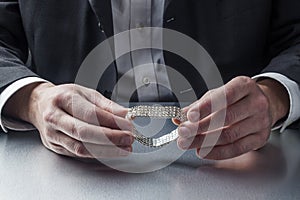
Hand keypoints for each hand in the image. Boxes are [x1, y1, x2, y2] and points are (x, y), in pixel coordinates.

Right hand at [4, 83, 133, 157]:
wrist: (39, 104)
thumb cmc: (65, 97)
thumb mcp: (86, 93)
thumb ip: (107, 105)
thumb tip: (127, 115)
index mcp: (64, 99)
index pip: (91, 114)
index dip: (112, 122)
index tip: (129, 126)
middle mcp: (55, 117)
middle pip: (84, 132)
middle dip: (110, 138)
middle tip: (129, 139)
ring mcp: (53, 134)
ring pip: (80, 148)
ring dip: (106, 150)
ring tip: (124, 148)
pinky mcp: (55, 147)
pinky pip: (78, 154)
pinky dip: (97, 154)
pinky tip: (111, 151)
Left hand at [177, 76, 288, 159]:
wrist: (264, 105)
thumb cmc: (236, 99)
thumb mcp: (217, 95)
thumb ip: (198, 106)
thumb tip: (179, 117)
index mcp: (243, 86)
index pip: (224, 96)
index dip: (205, 107)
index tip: (189, 116)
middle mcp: (256, 102)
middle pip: (225, 118)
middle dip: (200, 128)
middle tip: (183, 133)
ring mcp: (261, 121)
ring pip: (230, 135)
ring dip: (205, 142)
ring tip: (188, 143)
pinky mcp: (261, 138)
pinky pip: (237, 148)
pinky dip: (218, 152)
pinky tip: (204, 151)